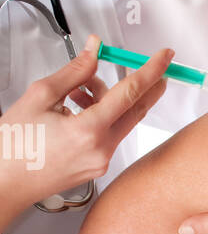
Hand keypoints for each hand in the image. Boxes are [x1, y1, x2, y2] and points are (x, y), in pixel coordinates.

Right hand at [0, 35, 170, 227]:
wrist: (4, 181)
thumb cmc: (15, 145)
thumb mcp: (41, 96)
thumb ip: (75, 72)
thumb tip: (94, 52)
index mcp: (88, 131)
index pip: (131, 93)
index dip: (151, 70)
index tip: (165, 57)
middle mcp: (101, 150)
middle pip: (136, 110)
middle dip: (147, 86)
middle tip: (157, 68)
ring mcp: (101, 162)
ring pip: (121, 122)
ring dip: (112, 99)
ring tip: (82, 88)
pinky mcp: (96, 168)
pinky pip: (110, 136)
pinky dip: (103, 117)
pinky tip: (80, 107)